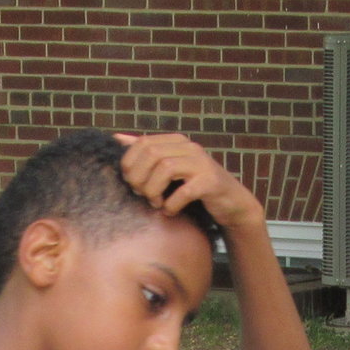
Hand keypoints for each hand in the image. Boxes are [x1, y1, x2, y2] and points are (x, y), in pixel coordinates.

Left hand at [114, 133, 264, 232]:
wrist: (231, 203)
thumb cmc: (195, 187)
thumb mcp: (171, 167)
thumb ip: (148, 153)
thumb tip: (117, 138)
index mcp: (177, 142)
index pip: (143, 143)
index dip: (130, 163)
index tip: (131, 182)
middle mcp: (190, 148)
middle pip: (152, 154)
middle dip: (140, 178)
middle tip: (142, 194)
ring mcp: (202, 164)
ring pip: (165, 168)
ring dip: (153, 190)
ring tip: (156, 203)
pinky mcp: (210, 182)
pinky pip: (183, 191)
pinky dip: (171, 204)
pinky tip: (170, 211)